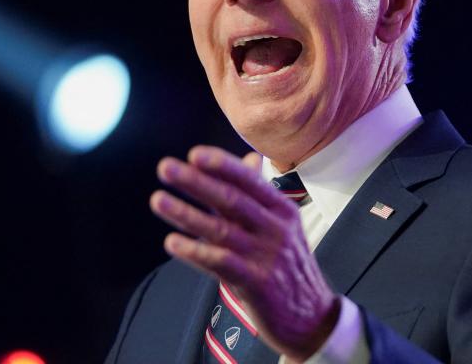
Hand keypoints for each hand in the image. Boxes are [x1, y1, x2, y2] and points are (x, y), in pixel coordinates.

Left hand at [150, 146, 339, 362]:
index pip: (249, 181)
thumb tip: (247, 158)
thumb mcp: (282, 226)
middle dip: (196, 182)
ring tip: (159, 200)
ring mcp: (267, 256)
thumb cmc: (288, 267)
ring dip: (186, 213)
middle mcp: (276, 229)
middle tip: (166, 168)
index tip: (194, 154)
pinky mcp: (257, 282)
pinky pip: (220, 262)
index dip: (222, 165)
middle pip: (231, 200)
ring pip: (220, 229)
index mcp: (282, 210)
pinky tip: (172, 242)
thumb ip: (258, 194)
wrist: (312, 317)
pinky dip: (194, 251)